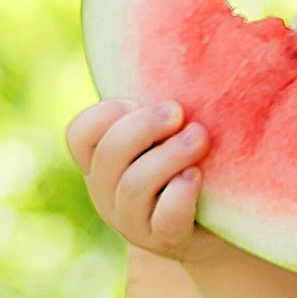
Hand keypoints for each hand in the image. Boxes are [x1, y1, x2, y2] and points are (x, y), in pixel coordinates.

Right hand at [66, 95, 211, 256]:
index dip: (103, 114)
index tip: (135, 100)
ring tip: (198, 138)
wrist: (218, 229)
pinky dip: (181, 192)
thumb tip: (172, 55)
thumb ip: (155, 114)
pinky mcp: (166, 242)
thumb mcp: (163, 138)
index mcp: (100, 165)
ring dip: (169, 155)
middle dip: (144, 126)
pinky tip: (197, 175)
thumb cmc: (187, 167)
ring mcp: (133, 223)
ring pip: (135, 186)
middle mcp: (107, 195)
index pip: (78, 135)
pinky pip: (165, 218)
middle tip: (177, 112)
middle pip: (109, 155)